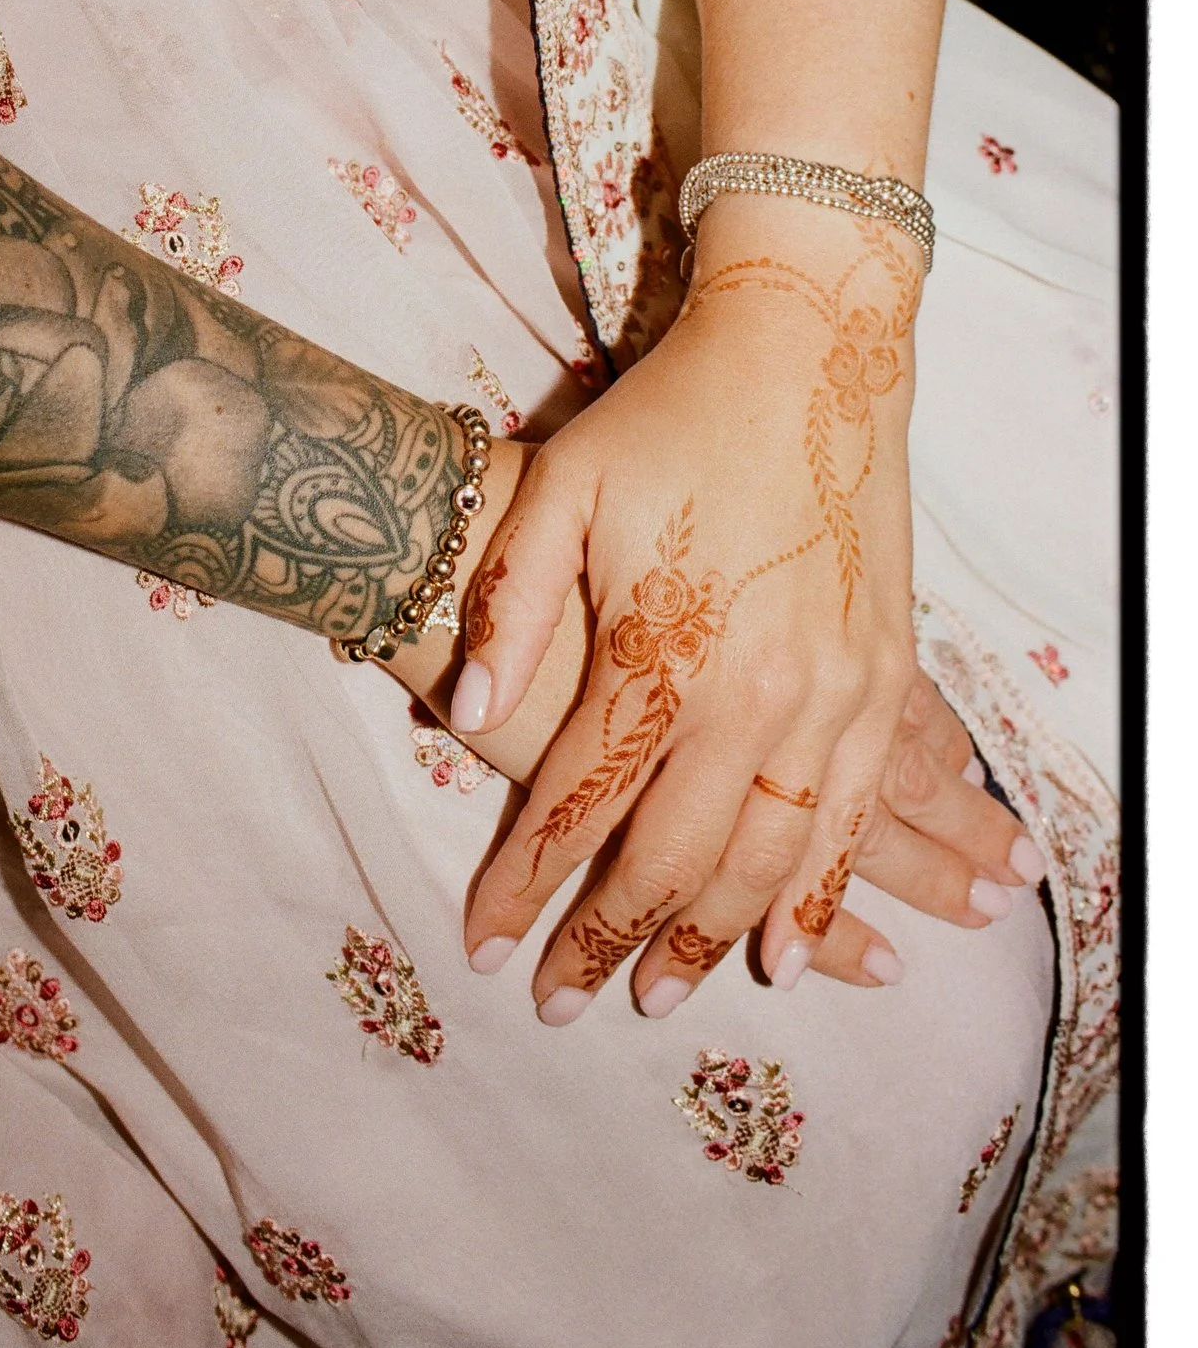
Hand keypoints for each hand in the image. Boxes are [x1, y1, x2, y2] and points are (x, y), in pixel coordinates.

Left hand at [454, 214, 1043, 1019]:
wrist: (809, 349)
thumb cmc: (668, 415)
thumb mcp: (559, 488)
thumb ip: (512, 607)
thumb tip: (462, 716)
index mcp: (665, 649)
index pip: (580, 799)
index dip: (526, 882)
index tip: (482, 943)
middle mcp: (756, 691)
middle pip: (675, 854)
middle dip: (613, 938)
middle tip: (564, 998)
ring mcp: (834, 691)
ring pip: (770, 858)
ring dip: (713, 938)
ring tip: (660, 996)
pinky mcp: (886, 677)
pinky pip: (858, 817)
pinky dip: (825, 895)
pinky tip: (793, 952)